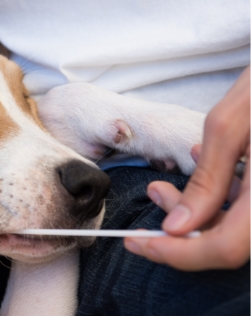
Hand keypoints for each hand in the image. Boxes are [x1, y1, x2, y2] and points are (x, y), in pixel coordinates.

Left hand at [124, 67, 249, 270]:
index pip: (223, 248)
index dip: (177, 254)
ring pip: (234, 227)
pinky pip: (246, 209)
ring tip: (161, 186)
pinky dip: (216, 199)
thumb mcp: (228, 127)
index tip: (139, 243)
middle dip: (178, 229)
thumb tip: (177, 227)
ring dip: (192, 211)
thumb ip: (205, 181)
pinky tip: (201, 169)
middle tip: (150, 201)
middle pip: (226, 242)